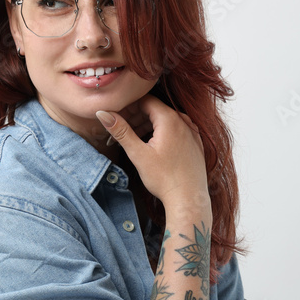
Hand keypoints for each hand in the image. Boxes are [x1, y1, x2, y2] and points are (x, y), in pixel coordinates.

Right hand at [95, 95, 209, 210]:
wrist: (188, 199)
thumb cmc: (164, 179)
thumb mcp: (138, 154)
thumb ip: (121, 131)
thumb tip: (103, 113)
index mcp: (170, 119)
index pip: (146, 100)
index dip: (129, 106)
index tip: (116, 116)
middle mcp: (184, 121)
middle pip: (156, 109)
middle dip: (137, 116)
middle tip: (121, 129)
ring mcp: (192, 132)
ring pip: (166, 120)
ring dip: (149, 125)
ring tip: (133, 139)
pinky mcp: (196, 144)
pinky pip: (177, 130)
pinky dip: (163, 133)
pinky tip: (153, 145)